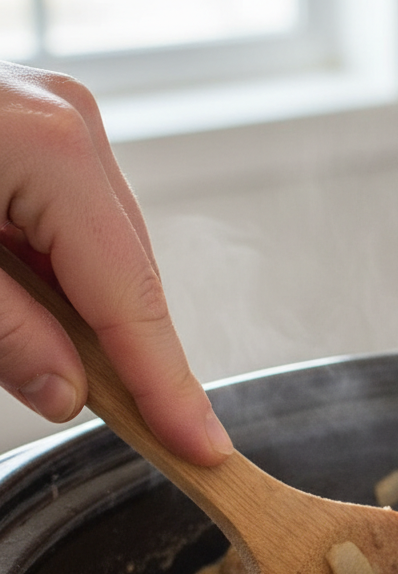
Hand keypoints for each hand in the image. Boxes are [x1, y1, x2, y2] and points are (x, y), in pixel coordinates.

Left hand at [0, 62, 231, 464]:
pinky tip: (45, 317)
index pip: (132, 299)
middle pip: (131, 277)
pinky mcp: (37, 139)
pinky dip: (65, 286)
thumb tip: (66, 391)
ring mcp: (57, 128)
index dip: (168, 384)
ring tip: (73, 371)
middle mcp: (70, 130)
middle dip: (132, 357)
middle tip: (150, 428)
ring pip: (107, 258)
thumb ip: (3, 335)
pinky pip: (76, 233)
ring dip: (92, 322)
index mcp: (53, 153)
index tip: (202, 446)